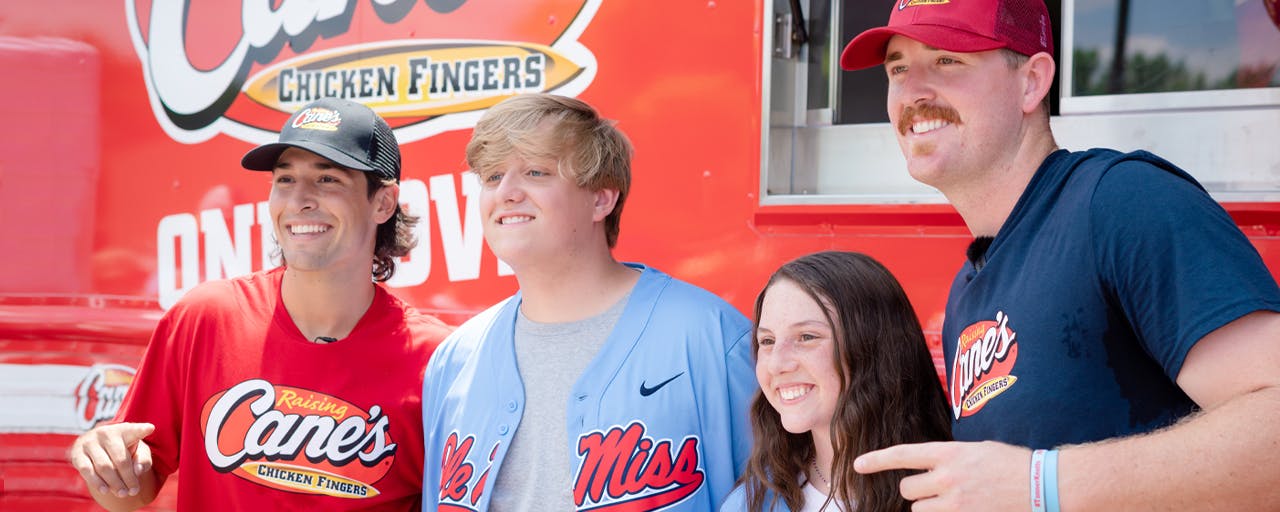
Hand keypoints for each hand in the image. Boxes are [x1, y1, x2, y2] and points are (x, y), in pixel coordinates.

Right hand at [69, 422, 155, 498]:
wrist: (97, 447)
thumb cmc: (123, 449)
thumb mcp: (138, 451)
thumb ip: (143, 459)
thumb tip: (138, 471)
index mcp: (124, 430)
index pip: (134, 430)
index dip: (141, 430)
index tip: (150, 428)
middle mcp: (105, 433)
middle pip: (120, 459)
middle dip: (128, 477)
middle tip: (134, 491)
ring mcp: (89, 442)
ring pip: (104, 466)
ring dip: (114, 483)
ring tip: (123, 494)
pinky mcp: (77, 453)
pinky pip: (87, 470)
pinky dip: (96, 482)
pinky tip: (105, 490)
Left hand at [854, 441, 1030, 510]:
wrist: (1042, 484)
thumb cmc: (1011, 463)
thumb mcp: (976, 449)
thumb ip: (949, 457)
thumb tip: (929, 466)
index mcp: (950, 453)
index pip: (904, 455)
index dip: (877, 460)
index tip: (857, 465)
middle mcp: (949, 477)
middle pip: (908, 489)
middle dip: (917, 491)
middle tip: (937, 488)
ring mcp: (957, 501)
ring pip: (919, 510)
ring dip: (929, 507)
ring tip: (953, 501)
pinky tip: (961, 508)